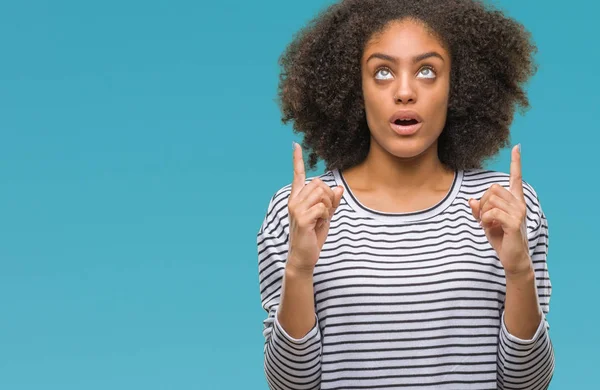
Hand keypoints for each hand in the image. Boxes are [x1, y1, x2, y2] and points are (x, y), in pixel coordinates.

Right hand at [287, 142, 343, 273]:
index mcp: (297, 198)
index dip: (297, 160)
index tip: (295, 145)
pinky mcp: (301, 218)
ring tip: (322, 219)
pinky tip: (319, 225)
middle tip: (326, 212)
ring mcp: (296, 209)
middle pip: (318, 184)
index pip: (298, 175)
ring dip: (328, 207)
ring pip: (321, 194)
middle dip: (329, 196)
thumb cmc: (313, 237)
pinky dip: (326, 216)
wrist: (304, 257)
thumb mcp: (325, 217)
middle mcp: (294, 201)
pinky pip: (322, 207)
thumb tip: (339, 188)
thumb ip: (331, 202)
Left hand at [468, 145, 531, 275]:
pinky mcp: (514, 222)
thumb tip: (471, 200)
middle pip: (493, 188)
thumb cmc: (501, 239)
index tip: (517, 147)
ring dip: (483, 213)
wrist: (513, 259)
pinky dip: (485, 220)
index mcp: (515, 201)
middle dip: (482, 202)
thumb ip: (480, 210)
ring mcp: (519, 212)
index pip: (516, 177)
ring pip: (491, 200)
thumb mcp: (486, 222)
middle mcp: (519, 203)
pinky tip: (488, 228)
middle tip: (482, 217)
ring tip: (487, 224)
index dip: (516, 162)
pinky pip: (492, 213)